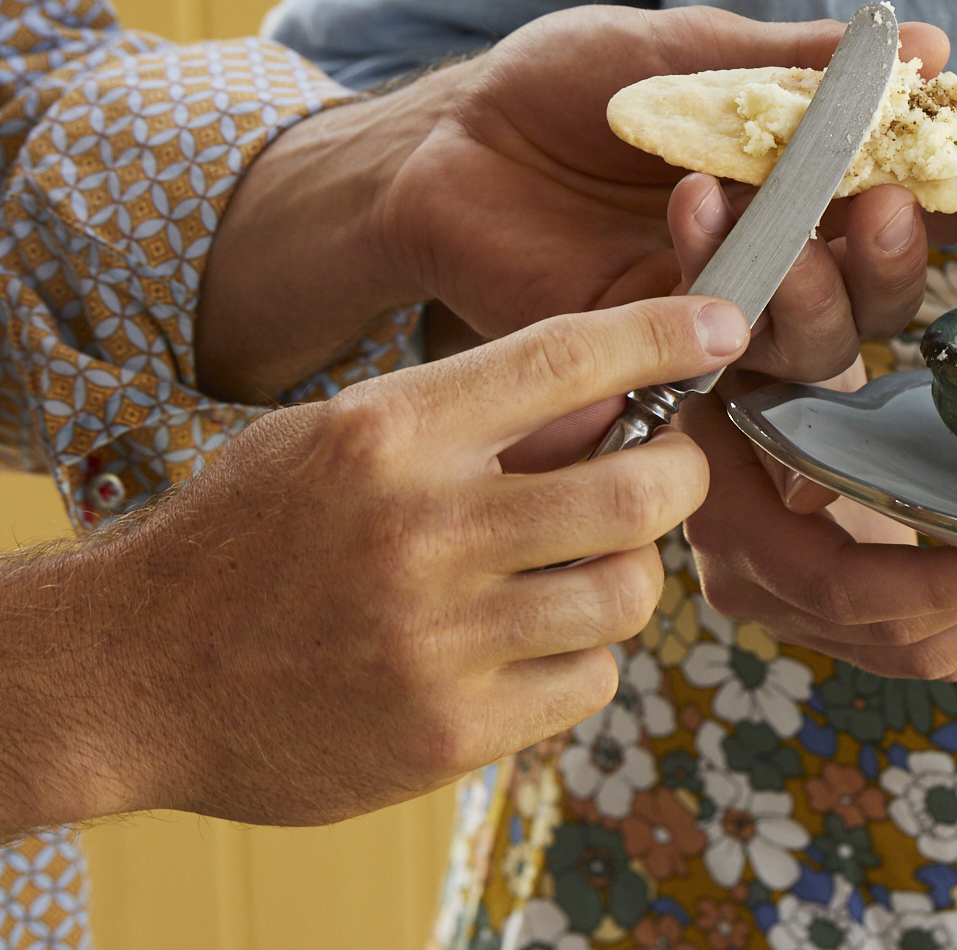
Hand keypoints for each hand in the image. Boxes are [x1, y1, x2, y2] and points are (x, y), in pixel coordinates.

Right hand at [1, 295, 748, 833]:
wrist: (129, 673)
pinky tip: (525, 646)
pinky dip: (580, 660)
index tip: (726, 327)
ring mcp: (439, 637)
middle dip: (681, 478)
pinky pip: (588, 682)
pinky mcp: (447, 729)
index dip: (667, 335)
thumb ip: (468, 420)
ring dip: (625, 577)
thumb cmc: (247, 540)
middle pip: (643, 488)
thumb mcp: (337, 439)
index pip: (568, 360)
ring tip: (576, 571)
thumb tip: (615, 406)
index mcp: (392, 433)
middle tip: (666, 478)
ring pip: (630, 593)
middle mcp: (423, 528)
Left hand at [196, 4, 956, 400]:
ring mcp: (725, 319)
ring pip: (821, 345)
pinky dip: (720, 273)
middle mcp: (785, 263)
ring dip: (813, 283)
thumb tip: (930, 47)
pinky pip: (723, 349)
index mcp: (808, 185)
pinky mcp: (661, 358)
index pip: (918, 203)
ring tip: (767, 213)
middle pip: (886, 300)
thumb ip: (802, 64)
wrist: (449, 142)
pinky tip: (690, 206)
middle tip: (883, 207)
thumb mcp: (691, 49)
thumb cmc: (570, 89)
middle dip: (901, 261)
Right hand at [678, 381, 956, 681]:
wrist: (734, 403)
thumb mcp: (760, 375)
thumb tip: (807, 496)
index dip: (933, 585)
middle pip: (887, 636)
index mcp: (729, 524)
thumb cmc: (759, 372)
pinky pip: (910, 654)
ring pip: (907, 658)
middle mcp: (750, 586)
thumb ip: (778, 426)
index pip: (838, 586)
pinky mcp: (827, 624)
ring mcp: (788, 614)